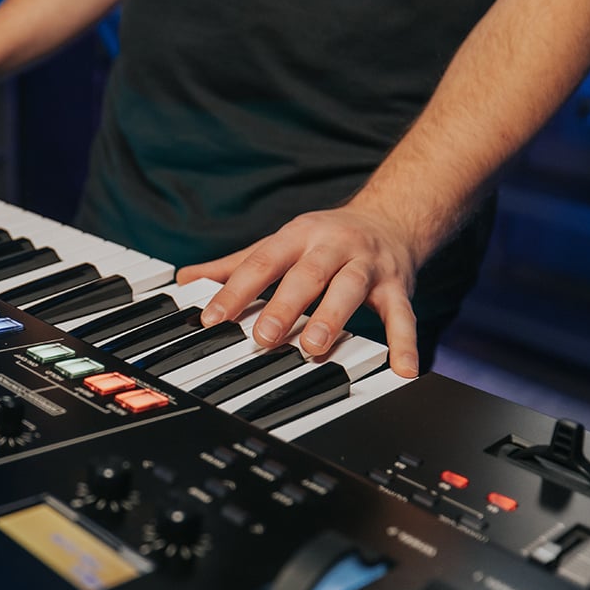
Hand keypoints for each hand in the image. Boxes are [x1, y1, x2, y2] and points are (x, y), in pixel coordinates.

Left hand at [176, 206, 421, 377]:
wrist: (391, 219)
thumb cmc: (325, 240)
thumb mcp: (280, 245)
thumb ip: (236, 265)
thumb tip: (186, 279)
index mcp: (297, 237)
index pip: (261, 263)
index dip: (235, 290)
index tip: (212, 319)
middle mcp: (332, 246)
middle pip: (307, 274)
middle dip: (285, 305)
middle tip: (263, 336)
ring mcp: (367, 266)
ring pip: (350, 289)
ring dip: (332, 317)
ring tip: (314, 346)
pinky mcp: (397, 287)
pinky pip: (403, 315)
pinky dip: (404, 343)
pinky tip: (401, 370)